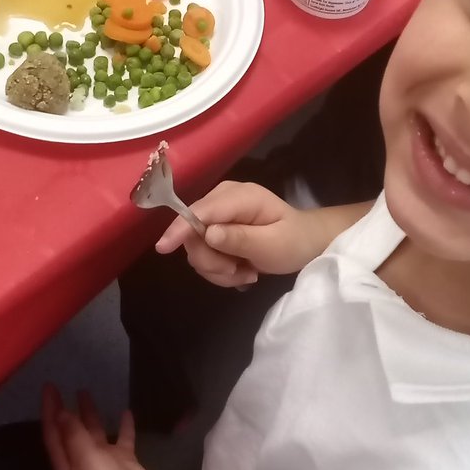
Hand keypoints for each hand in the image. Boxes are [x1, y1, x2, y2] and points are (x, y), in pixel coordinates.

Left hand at [41, 385, 158, 469]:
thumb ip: (73, 434)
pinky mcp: (123, 460)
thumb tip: (60, 413)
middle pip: (70, 430)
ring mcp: (102, 460)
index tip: (49, 387)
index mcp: (66, 462)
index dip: (49, 410)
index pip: (53, 431)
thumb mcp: (85, 458)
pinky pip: (121, 438)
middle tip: (62, 387)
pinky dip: (123, 425)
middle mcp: (80, 459)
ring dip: (89, 413)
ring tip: (86, 392)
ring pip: (93, 431)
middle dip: (64, 409)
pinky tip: (126, 412)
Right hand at [155, 180, 315, 287]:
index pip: (200, 211)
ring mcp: (217, 215)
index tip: (163, 248)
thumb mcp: (272, 244)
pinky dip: (220, 269)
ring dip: (218, 269)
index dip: (181, 229)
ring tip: (246, 273)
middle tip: (238, 272)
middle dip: (212, 260)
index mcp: (239, 196)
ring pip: (197, 249)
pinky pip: (204, 254)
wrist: (306, 244)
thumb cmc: (293, 242)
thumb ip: (240, 238)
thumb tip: (208, 234)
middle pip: (193, 233)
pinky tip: (242, 270)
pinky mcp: (215, 230)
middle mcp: (222, 200)